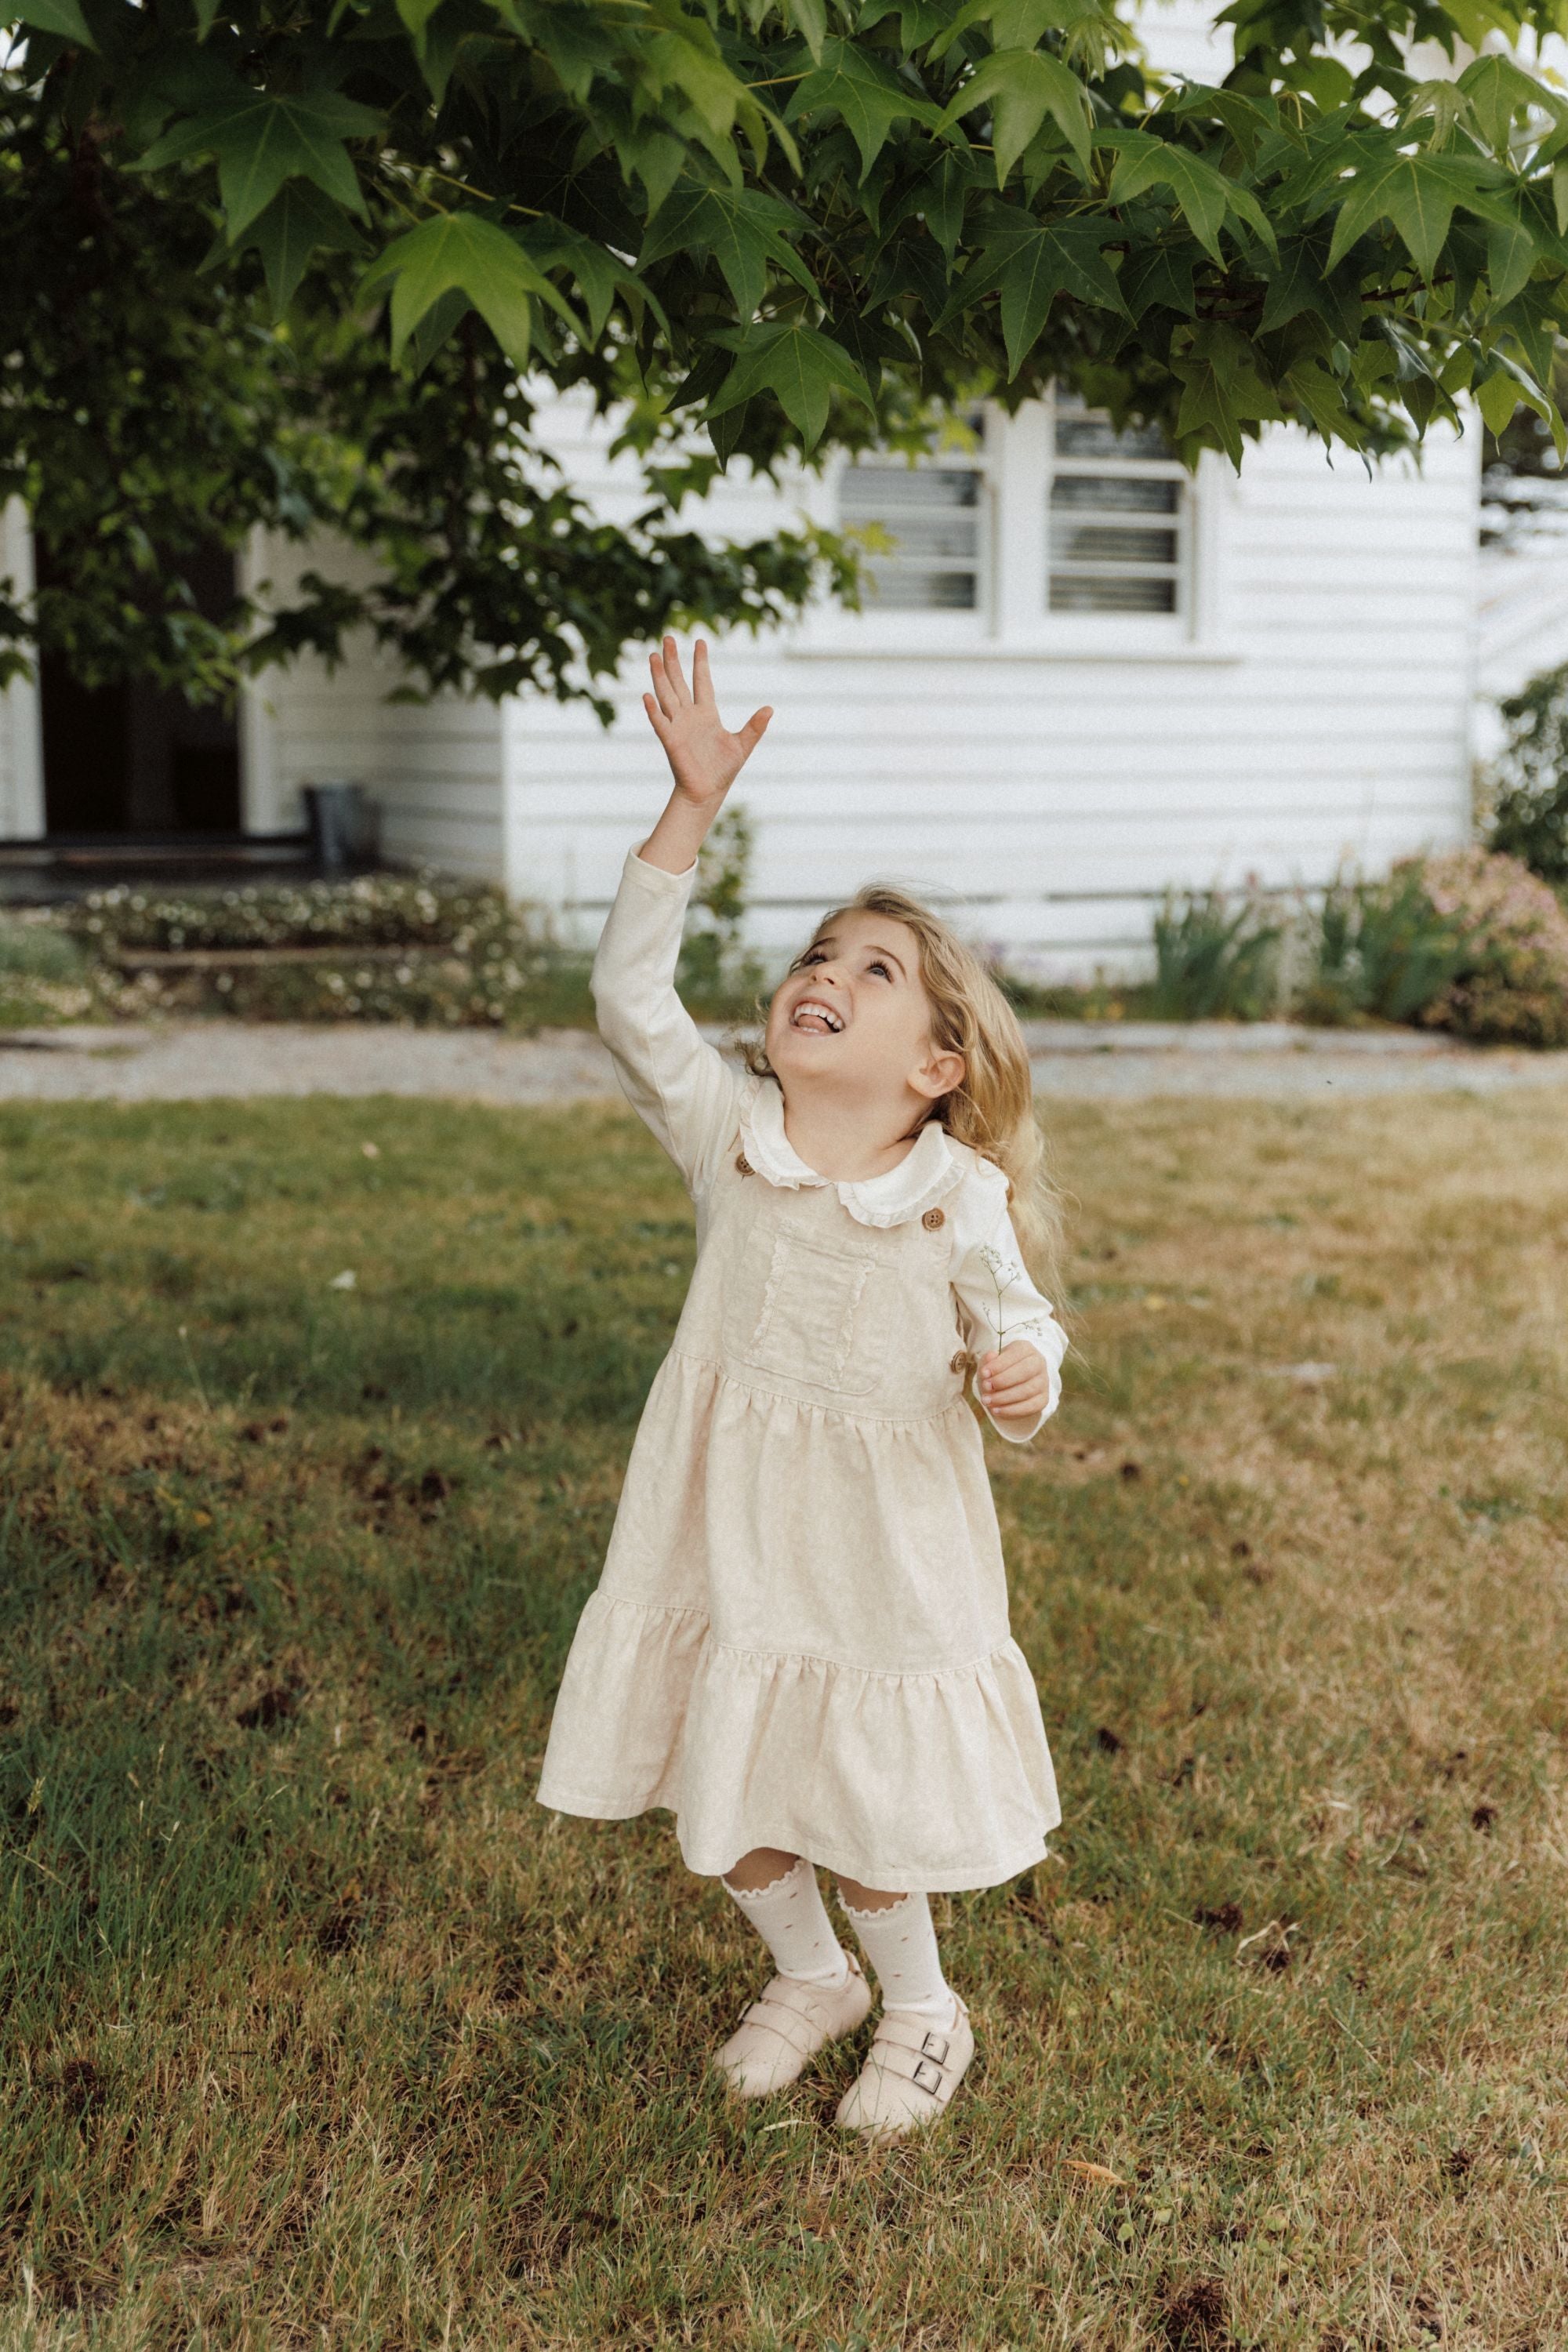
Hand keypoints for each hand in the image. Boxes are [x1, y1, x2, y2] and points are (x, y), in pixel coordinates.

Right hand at [643, 637, 770, 809]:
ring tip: (654, 656)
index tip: (700, 642)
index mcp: (707, 713)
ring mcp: (678, 726)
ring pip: (666, 695)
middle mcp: (689, 716)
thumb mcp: (743, 745)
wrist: (708, 792)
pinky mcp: (671, 741)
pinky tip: (647, 696)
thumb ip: (755, 727)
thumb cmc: (723, 770)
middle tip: (669, 638)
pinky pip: (660, 722)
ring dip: (660, 676)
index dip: (701, 662)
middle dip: (674, 661)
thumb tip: (770, 709)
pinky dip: (653, 710)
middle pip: (679, 682)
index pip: (702, 681)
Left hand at [978, 1342, 1048, 1428]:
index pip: (1016, 1354)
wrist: (1012, 1384)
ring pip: (1027, 1391)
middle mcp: (1039, 1363)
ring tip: (987, 1400)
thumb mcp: (991, 1361)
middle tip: (985, 1387)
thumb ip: (988, 1359)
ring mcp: (1043, 1382)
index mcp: (1026, 1349)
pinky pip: (1030, 1407)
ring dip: (1004, 1397)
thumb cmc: (999, 1369)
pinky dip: (1012, 1410)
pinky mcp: (1043, 1399)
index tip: (984, 1373)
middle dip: (1002, 1381)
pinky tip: (997, 1410)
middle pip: (1025, 1372)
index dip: (999, 1364)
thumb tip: (991, 1356)